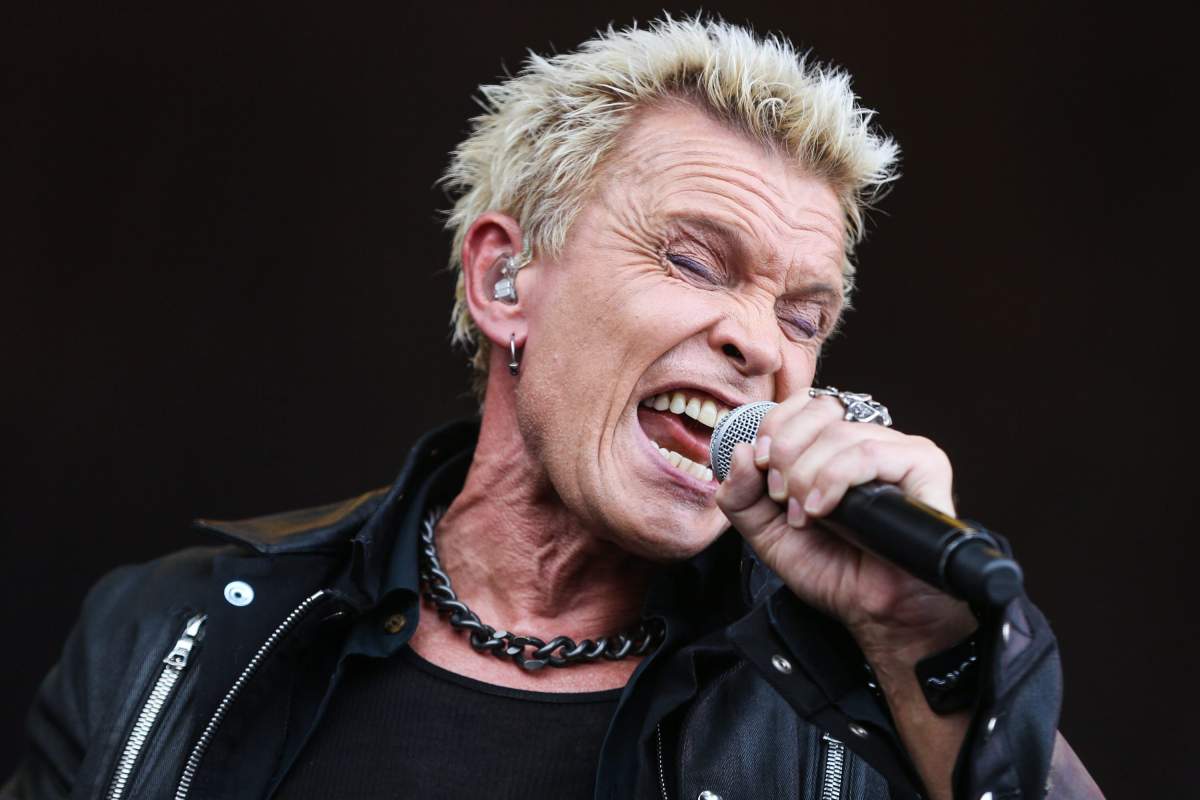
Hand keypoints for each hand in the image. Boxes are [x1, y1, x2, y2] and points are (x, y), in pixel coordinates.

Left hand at [715, 391, 975, 660]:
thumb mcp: (766, 533)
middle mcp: (868, 441)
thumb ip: (741, 496)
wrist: (873, 611)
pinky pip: (871, 453)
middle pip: (820, 411)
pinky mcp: (925, 468)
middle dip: (786, 452)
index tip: (760, 464)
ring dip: (808, 475)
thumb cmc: (833, 570)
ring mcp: (900, 451)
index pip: (804, 403)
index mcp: (834, 447)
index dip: (775, 425)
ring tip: (804, 515)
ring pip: (841, 435)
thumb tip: (739, 451)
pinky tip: (823, 509)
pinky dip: (836, 478)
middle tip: (781, 496)